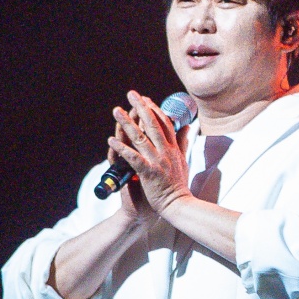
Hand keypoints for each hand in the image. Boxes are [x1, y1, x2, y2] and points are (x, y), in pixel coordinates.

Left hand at [108, 90, 192, 216]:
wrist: (178, 205)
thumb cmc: (178, 184)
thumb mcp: (184, 160)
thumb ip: (183, 142)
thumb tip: (187, 126)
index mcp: (173, 148)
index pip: (165, 123)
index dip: (155, 109)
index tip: (146, 99)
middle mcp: (165, 151)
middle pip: (152, 124)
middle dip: (141, 107)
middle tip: (131, 94)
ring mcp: (157, 161)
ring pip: (140, 138)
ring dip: (127, 123)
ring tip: (117, 111)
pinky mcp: (148, 173)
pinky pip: (133, 158)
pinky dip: (122, 148)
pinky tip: (111, 140)